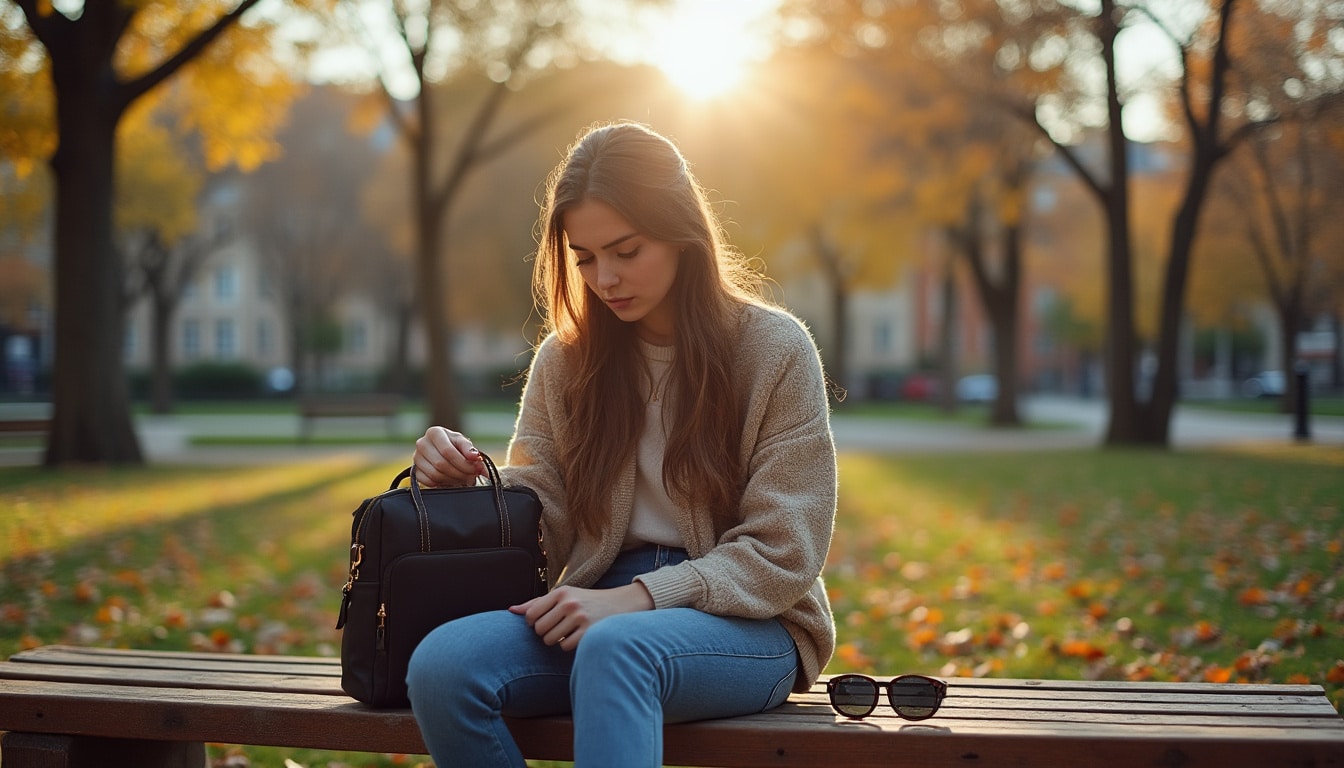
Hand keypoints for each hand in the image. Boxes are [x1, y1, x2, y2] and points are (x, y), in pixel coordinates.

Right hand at [413, 426, 486, 486]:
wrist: (444, 453)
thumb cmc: (454, 446)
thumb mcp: (463, 443)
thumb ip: (470, 449)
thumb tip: (475, 457)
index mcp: (434, 433)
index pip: (447, 451)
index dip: (463, 462)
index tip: (475, 468)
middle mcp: (422, 444)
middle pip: (441, 464)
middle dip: (460, 472)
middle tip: (471, 475)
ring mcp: (416, 458)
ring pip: (435, 474)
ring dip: (453, 479)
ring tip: (464, 477)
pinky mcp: (415, 471)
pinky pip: (429, 482)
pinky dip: (443, 483)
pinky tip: (452, 480)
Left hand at [510, 583, 653, 651]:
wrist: (620, 604)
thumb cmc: (586, 601)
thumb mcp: (564, 596)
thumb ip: (537, 603)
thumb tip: (511, 610)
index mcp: (561, 592)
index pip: (531, 615)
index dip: (534, 623)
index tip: (544, 622)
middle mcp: (569, 603)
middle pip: (540, 630)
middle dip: (546, 633)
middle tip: (558, 627)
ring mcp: (580, 617)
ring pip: (551, 640)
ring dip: (557, 640)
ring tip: (568, 631)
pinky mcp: (589, 632)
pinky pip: (565, 647)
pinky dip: (568, 646)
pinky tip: (577, 637)